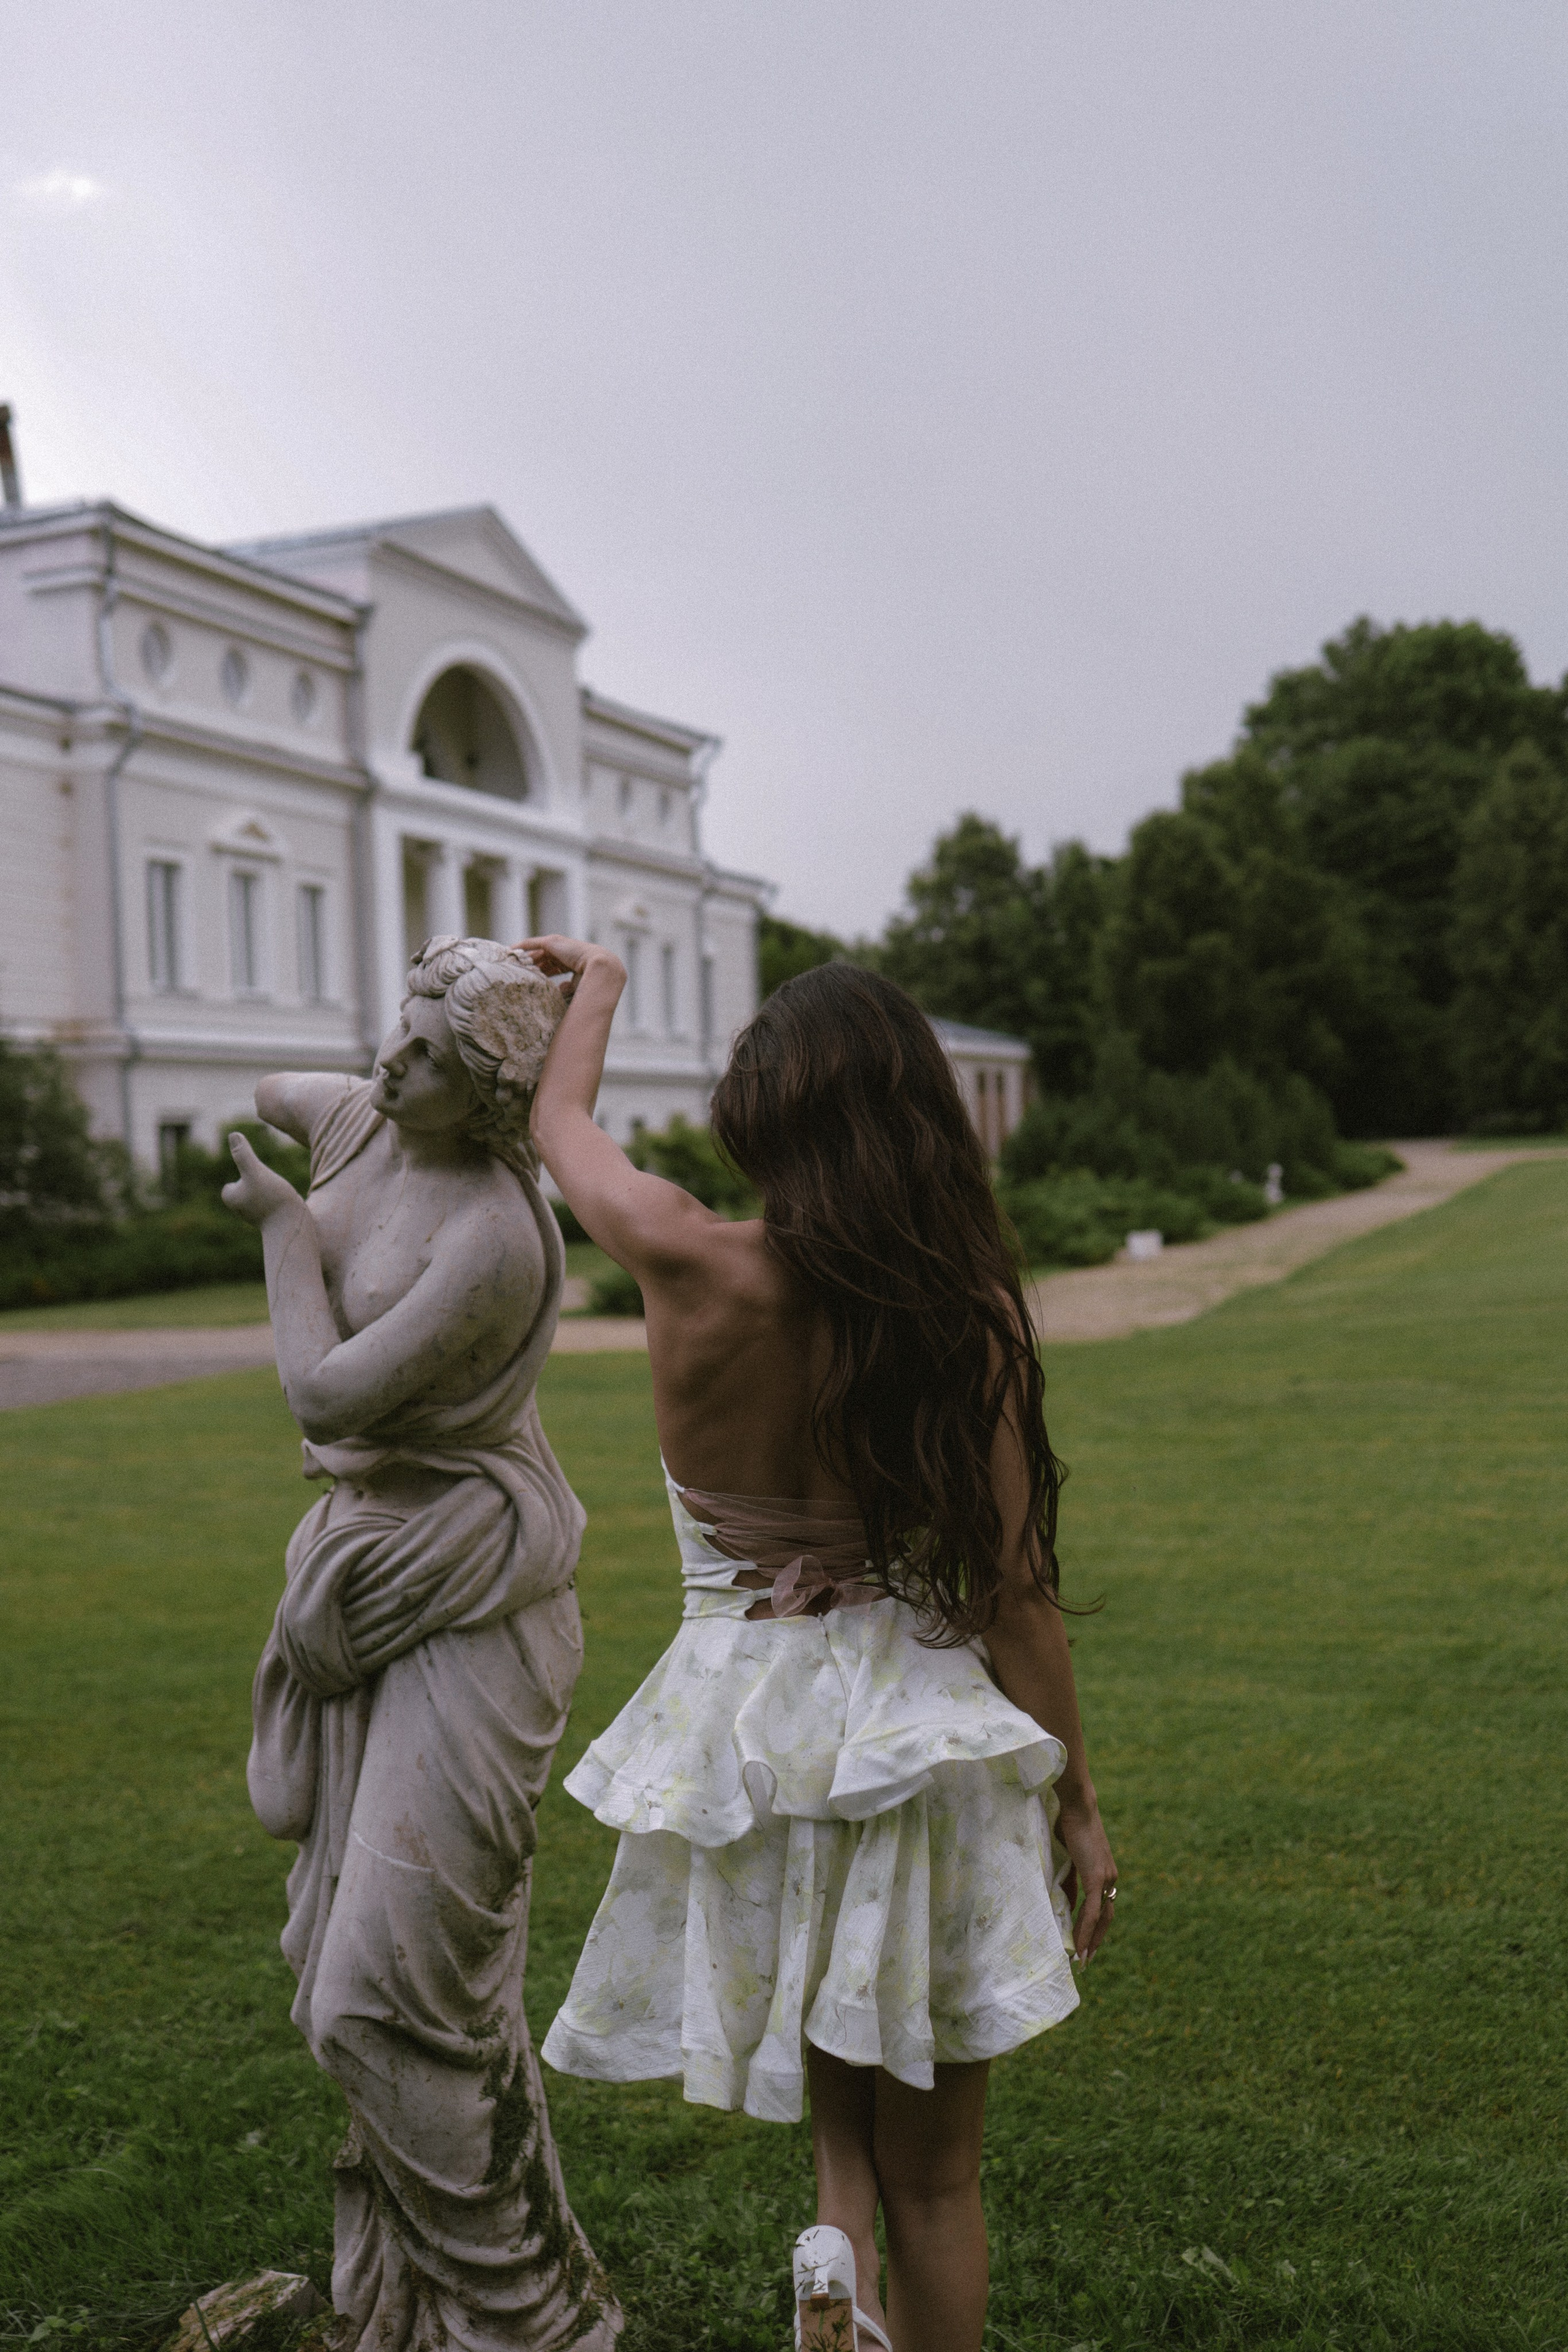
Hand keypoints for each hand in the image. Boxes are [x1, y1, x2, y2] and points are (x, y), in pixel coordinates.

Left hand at [222, 1133, 304, 1228]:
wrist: (292, 1228)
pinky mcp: (271, 1220)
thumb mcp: (256, 1171)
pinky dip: (276, 1201)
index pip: (233, 1181)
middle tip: (270, 1188)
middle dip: (258, 1183)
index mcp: (231, 1197)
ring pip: (259, 1194)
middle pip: (247, 1185)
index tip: (258, 1181)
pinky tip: (286, 1204)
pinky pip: (270, 1205)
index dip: (248, 1174)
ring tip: (279, 1196)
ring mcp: (256, 1216)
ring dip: (269, 1191)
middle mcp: (241, 1209)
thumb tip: (233, 1134)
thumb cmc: (272, 1199)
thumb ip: (243, 1154)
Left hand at [515, 935, 620, 989]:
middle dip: (530, 965)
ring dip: (523, 958)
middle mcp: (564, 952)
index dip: (542, 972)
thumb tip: (559, 991)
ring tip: (510, 964)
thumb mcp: (576, 986)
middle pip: (542, 959)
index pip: (553, 967)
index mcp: (571, 962)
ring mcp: (557, 946)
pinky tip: (509, 952)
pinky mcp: (550, 942)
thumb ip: (568, 988)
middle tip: (516, 973)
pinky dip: (520, 947)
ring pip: (535, 952)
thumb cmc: (593, 981)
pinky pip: (530, 944)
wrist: (601, 969)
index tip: (531, 980)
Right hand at [1055, 1788, 1117, 1965]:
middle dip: (1096, 1938)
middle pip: (1107, 1916)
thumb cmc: (1070, 1824)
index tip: (1086, 1942)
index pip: (1103, 1906)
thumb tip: (1064, 1900)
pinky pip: (1092, 1911)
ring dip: (1091, 1939)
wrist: (1077, 1806)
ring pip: (1101, 1918)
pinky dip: (1085, 1929)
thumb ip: (1070, 1879)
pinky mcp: (1096, 1878)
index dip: (1095, 1925)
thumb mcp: (1070, 1857)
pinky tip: (1079, 1944)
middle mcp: (1110, 1878)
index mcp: (1105, 1872)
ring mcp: (1105, 1878)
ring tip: (1082, 1958)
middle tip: (1086, 1957)